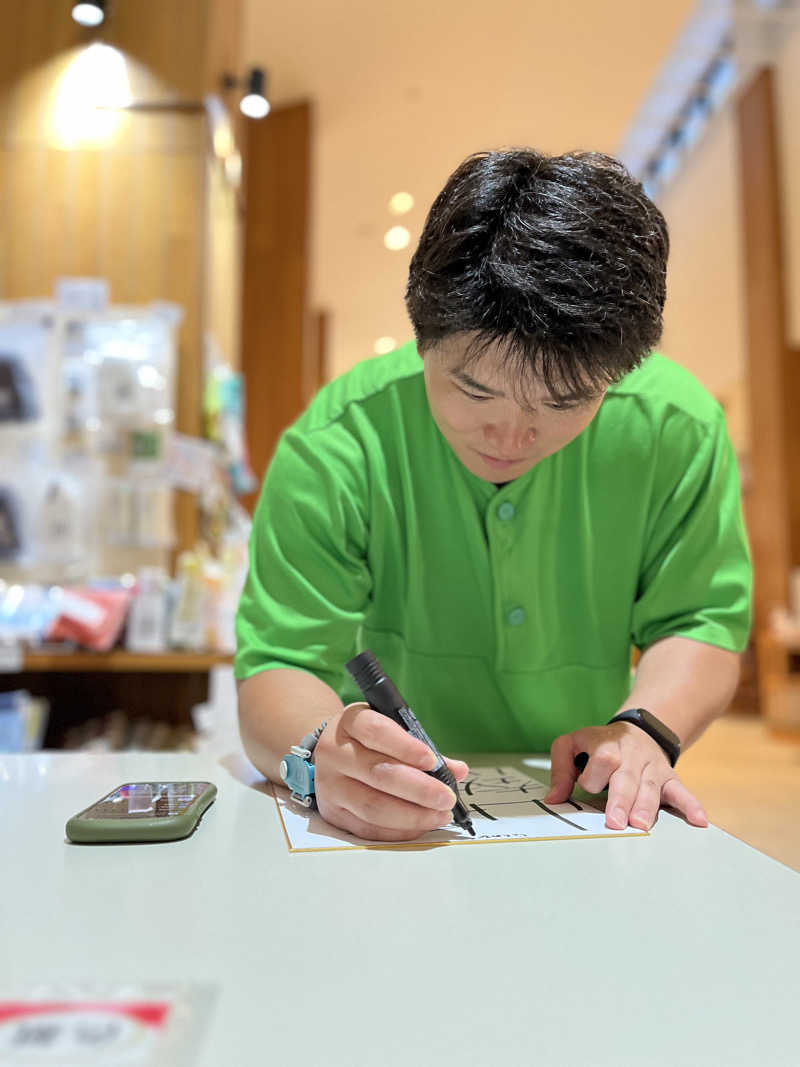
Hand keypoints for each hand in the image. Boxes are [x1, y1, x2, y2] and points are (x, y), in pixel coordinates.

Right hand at [313, 702, 468, 840]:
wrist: (329, 754)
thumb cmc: (368, 741)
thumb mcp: (391, 731)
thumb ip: (424, 749)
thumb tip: (458, 770)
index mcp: (351, 722)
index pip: (376, 732)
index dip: (405, 747)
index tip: (432, 760)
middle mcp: (336, 753)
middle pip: (378, 774)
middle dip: (419, 789)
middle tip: (446, 797)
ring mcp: (331, 785)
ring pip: (373, 806)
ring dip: (412, 815)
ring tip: (439, 814)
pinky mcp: (333, 813)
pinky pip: (368, 828)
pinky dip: (399, 830)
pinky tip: (420, 825)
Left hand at [544, 722, 707, 829]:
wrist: (639, 730)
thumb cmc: (599, 744)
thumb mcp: (572, 744)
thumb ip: (560, 769)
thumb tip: (554, 799)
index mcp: (607, 744)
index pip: (602, 759)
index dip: (593, 775)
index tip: (587, 785)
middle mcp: (632, 756)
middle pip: (626, 777)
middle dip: (621, 800)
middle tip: (616, 822)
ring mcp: (652, 768)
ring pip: (650, 788)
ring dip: (646, 807)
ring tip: (641, 825)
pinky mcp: (668, 779)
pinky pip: (681, 791)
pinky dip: (691, 805)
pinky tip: (699, 820)